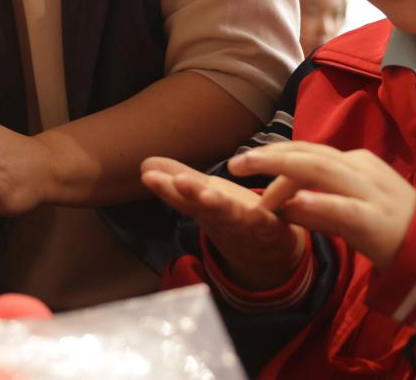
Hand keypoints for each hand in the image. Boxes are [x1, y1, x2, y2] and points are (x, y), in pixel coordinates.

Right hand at [141, 156, 303, 290]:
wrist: (268, 252)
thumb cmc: (232, 217)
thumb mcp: (204, 195)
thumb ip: (178, 180)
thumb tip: (145, 164)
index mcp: (204, 205)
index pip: (182, 195)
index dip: (166, 187)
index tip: (149, 176)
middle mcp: (220, 217)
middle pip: (203, 206)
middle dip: (191, 195)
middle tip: (178, 182)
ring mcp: (245, 225)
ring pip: (230, 214)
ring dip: (219, 206)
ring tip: (207, 194)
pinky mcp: (271, 229)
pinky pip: (266, 224)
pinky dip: (261, 220)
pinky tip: (256, 214)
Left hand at [229, 142, 415, 267]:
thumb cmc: (394, 230)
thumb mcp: (351, 210)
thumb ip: (319, 205)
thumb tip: (285, 204)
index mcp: (355, 163)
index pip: (308, 153)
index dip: (275, 161)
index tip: (249, 175)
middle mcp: (361, 170)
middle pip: (308, 153)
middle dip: (269, 155)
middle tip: (235, 163)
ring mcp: (369, 193)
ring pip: (320, 170)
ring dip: (280, 168)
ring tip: (249, 167)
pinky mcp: (376, 220)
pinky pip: (342, 208)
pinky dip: (316, 203)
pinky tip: (291, 205)